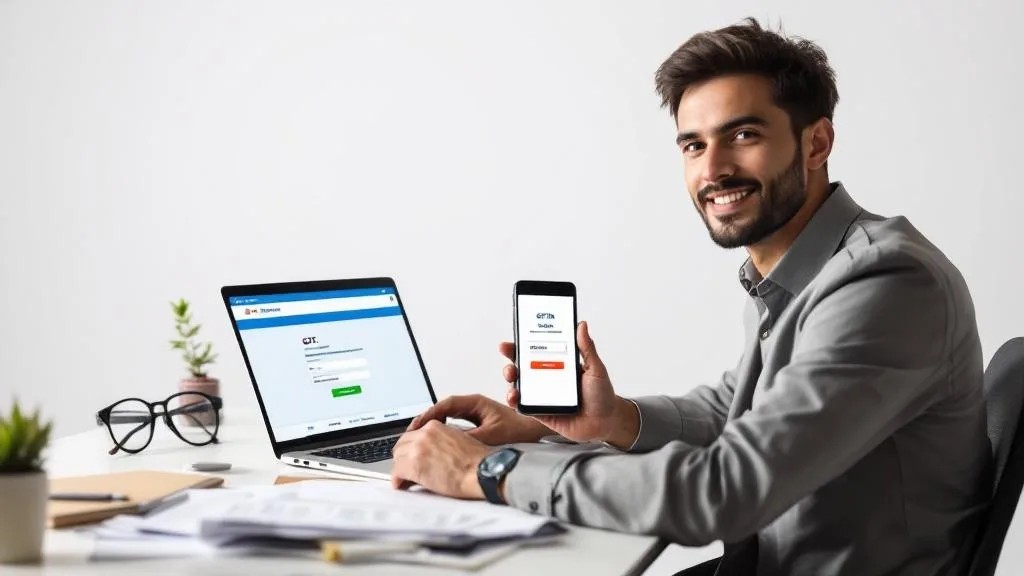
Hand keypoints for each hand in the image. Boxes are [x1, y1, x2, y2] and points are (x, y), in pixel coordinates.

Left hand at [390, 420, 489, 498]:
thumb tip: (434, 452)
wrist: (482, 470)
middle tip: (405, 468)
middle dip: (403, 457)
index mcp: (435, 426)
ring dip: (401, 468)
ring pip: (398, 458)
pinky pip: (397, 473)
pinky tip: (401, 485)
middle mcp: (424, 435)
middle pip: (402, 444)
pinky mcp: (414, 466)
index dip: (411, 447)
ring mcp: (418, 449)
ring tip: (405, 479)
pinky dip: (398, 480)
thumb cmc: (478, 460)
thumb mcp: (458, 439)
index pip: (413, 434)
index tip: (411, 454)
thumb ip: (442, 441)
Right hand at [405, 394, 552, 445]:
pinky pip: (452, 424)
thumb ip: (472, 438)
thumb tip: (451, 443)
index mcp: (476, 403)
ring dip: (432, 425)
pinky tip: (435, 440)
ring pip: (446, 417)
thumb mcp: (493, 435)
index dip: (429, 414)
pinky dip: (442, 430)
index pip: (446, 405)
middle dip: (425, 420)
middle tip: (411, 433)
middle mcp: (472, 405)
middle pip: (442, 409)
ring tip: (417, 437)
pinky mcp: (474, 423)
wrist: (534, 431)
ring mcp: (472, 413)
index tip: (417, 425)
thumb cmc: (519, 429)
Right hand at [503, 321, 639, 447]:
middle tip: (508, 351)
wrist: (606, 422)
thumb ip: (587, 348)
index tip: (516, 332)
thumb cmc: (602, 395)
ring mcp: (542, 395)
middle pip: (523, 365)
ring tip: (511, 374)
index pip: (538, 350)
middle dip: (511, 356)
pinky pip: (523, 406)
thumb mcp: (596, 368)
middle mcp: (547, 378)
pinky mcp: (540, 412)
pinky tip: (514, 396)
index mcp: (559, 364)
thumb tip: (581, 325)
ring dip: (510, 378)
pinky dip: (515, 401)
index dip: (524, 341)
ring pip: (519, 384)